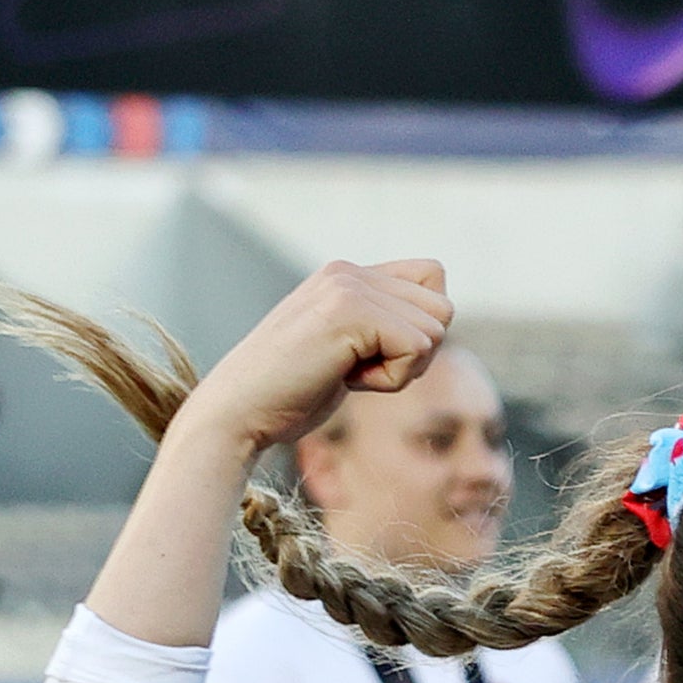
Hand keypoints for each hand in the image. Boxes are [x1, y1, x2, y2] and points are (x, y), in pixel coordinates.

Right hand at [173, 259, 455, 462]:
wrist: (240, 410)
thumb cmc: (292, 390)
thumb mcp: (347, 347)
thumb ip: (383, 323)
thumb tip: (440, 321)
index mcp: (347, 275)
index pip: (433, 280)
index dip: (419, 329)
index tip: (371, 353)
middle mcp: (348, 271)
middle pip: (442, 309)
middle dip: (415, 353)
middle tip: (359, 367)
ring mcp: (347, 286)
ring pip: (435, 330)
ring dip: (401, 368)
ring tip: (347, 371)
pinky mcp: (350, 310)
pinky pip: (417, 349)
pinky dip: (392, 379)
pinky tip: (346, 379)